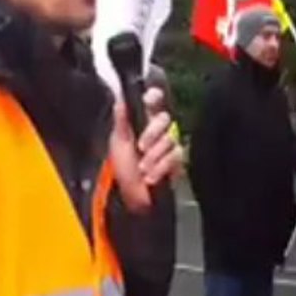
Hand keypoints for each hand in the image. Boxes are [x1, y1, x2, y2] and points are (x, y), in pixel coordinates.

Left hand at [110, 87, 183, 213]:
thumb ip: (122, 120)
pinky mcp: (177, 163)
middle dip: (152, 133)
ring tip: (143, 168)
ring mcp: (168, 146)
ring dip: (154, 156)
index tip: (150, 98)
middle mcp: (158, 131)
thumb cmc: (122, 170)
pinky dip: (161, 168)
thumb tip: (120, 98)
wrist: (130, 199)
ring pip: (170, 139)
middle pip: (164, 119)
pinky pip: (175, 157)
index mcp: (142, 122)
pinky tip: (151, 177)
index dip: (154, 96)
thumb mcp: (118, 143)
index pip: (153, 102)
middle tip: (141, 147)